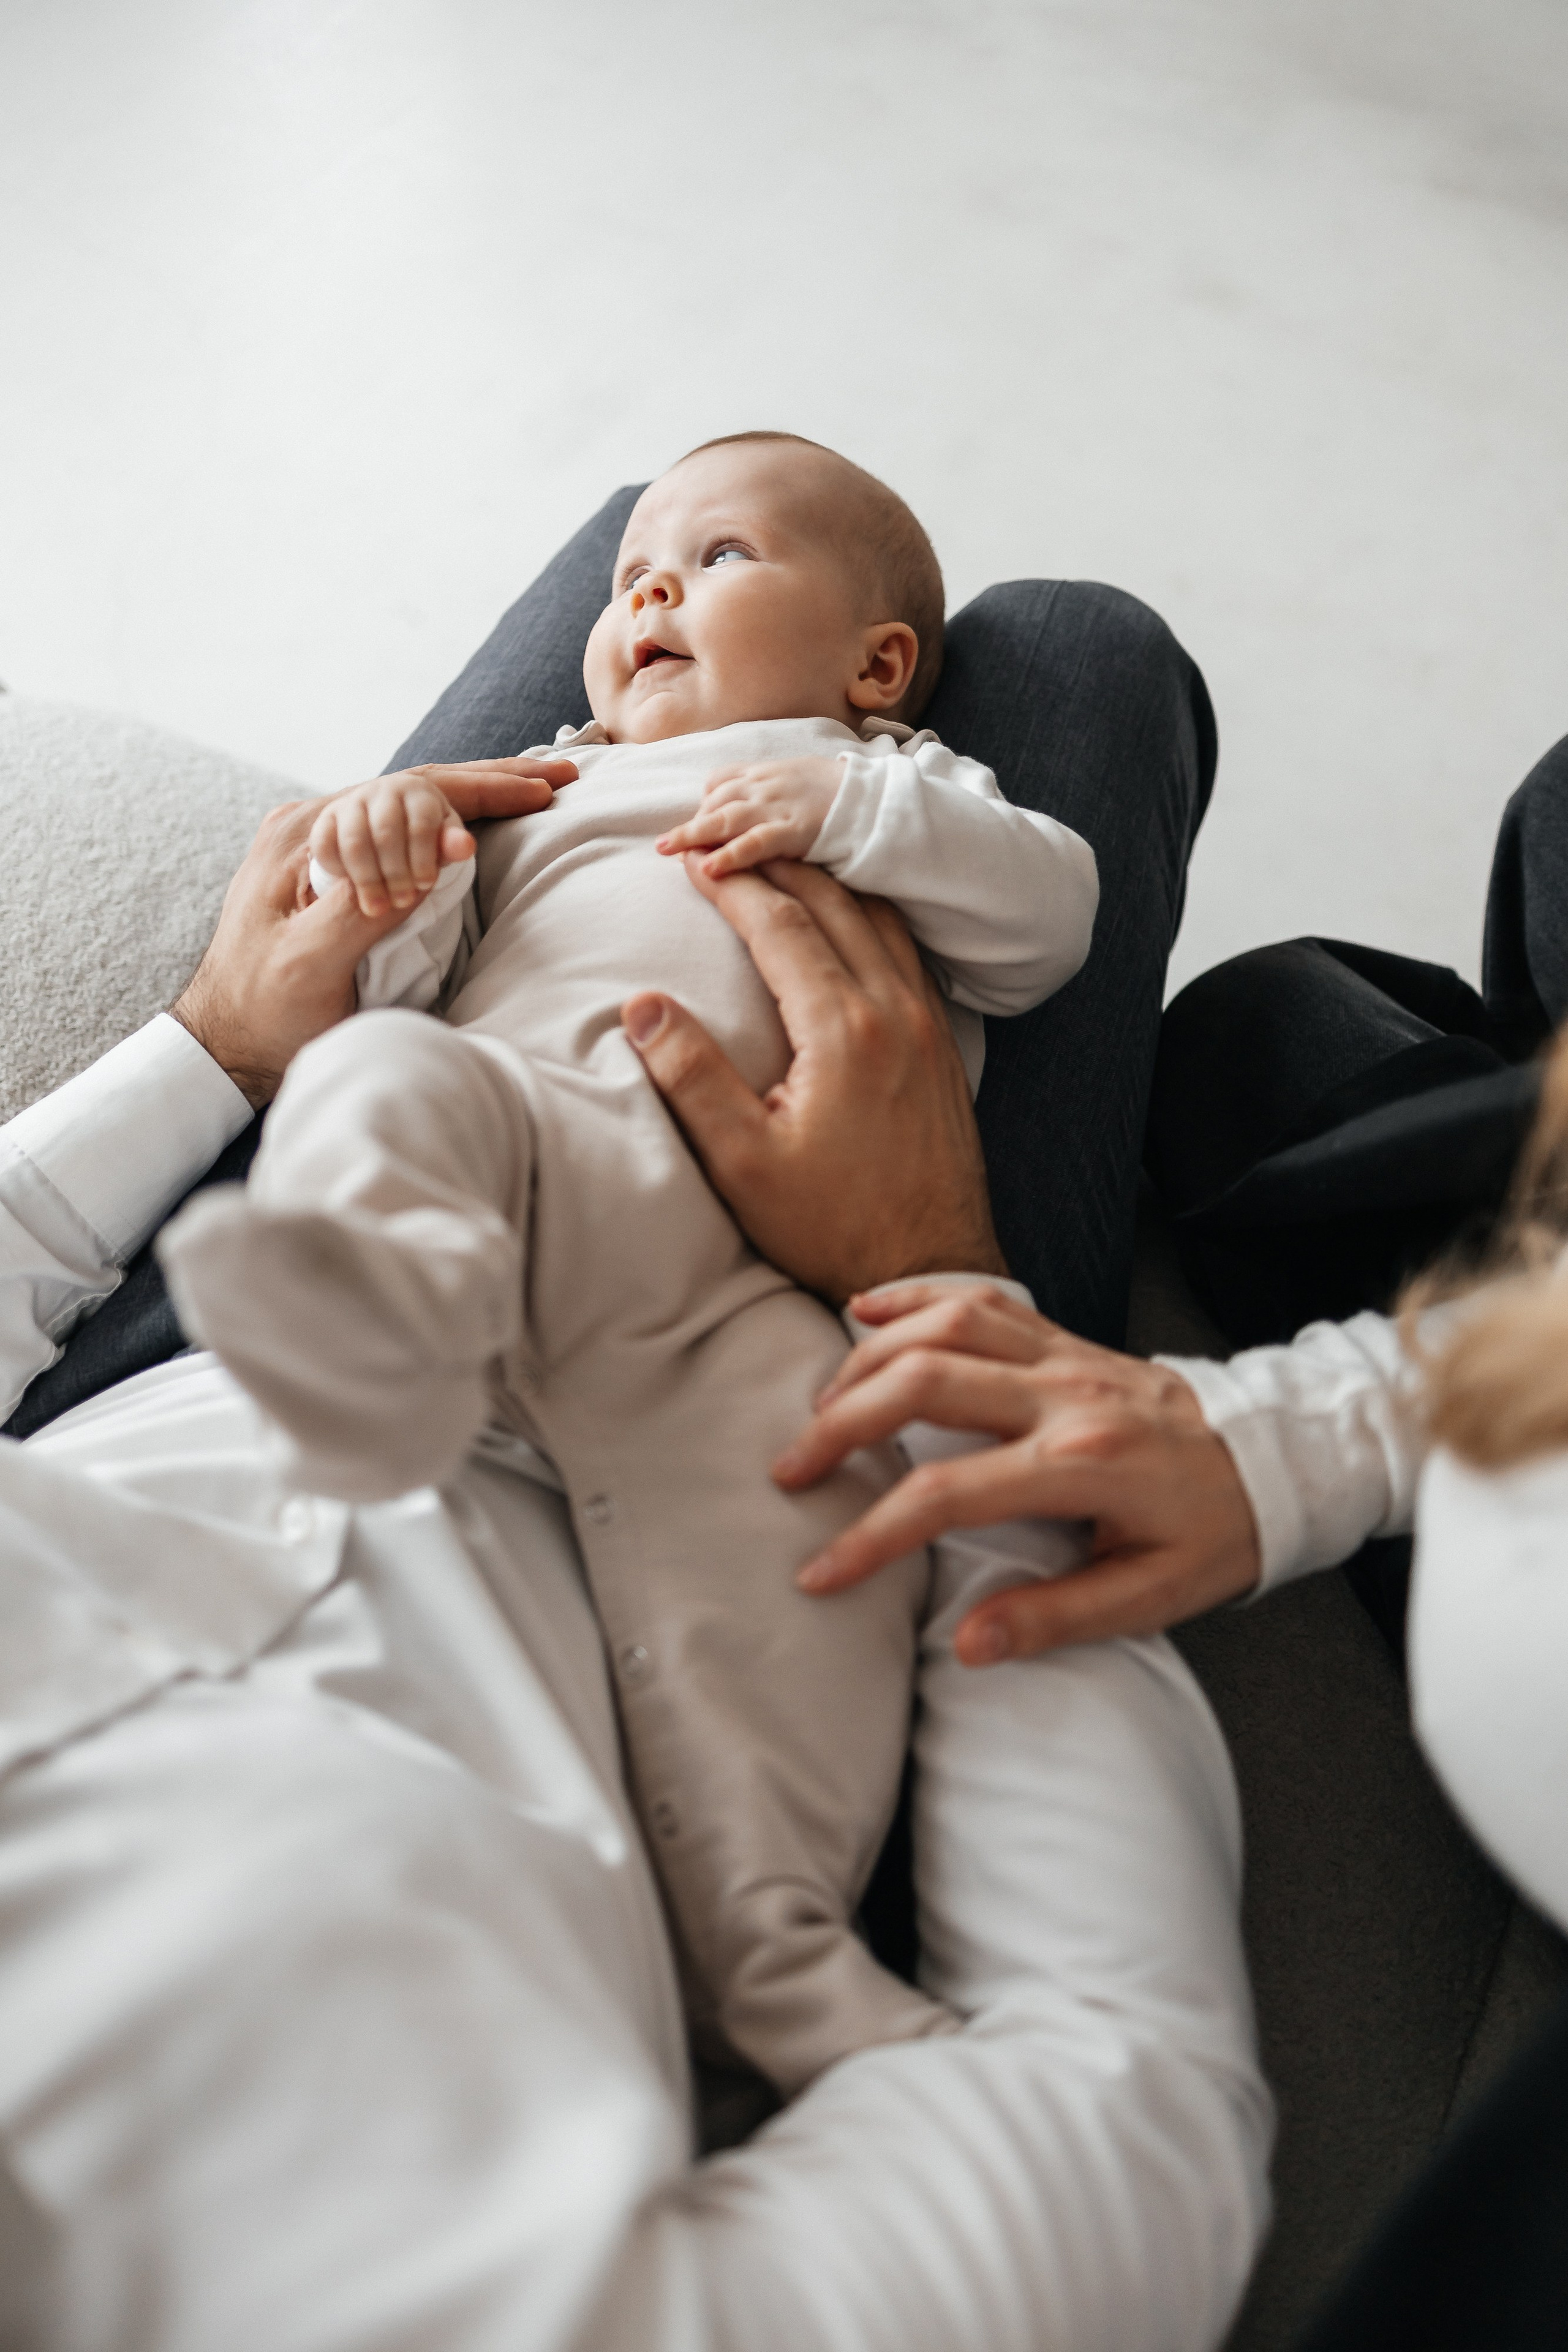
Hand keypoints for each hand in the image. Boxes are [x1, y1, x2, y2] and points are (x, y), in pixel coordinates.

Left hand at [170, 763, 573, 1106]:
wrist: (226, 1044)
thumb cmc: (262, 1011)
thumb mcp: (307, 963)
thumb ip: (363, 907)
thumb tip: (438, 858)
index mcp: (305, 836)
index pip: (406, 792)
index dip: (477, 797)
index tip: (538, 802)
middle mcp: (313, 827)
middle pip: (414, 786)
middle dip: (491, 780)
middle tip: (559, 776)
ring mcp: (323, 846)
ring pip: (410, 802)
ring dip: (476, 794)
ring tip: (535, 786)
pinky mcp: (333, 873)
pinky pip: (399, 829)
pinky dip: (450, 819)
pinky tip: (482, 818)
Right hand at [623, 858, 1005, 1302]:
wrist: (930, 1267)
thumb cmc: (831, 1226)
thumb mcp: (742, 1163)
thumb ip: (692, 1078)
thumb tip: (642, 1005)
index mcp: (842, 1029)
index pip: (779, 923)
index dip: (729, 884)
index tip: (689, 858)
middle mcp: (894, 1010)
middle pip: (832, 901)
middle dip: (774, 860)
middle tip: (725, 839)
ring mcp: (927, 1023)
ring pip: (877, 917)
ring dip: (825, 878)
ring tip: (779, 856)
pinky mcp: (942, 1043)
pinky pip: (905, 949)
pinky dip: (868, 912)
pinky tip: (846, 913)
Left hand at [655, 757, 841, 877]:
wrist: (877, 796)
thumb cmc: (840, 792)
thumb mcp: (799, 780)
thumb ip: (772, 792)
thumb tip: (749, 809)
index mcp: (767, 772)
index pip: (721, 782)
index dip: (706, 804)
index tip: (699, 825)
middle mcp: (766, 785)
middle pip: (716, 800)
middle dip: (690, 824)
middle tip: (663, 845)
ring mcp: (778, 806)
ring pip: (726, 818)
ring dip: (693, 835)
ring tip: (667, 850)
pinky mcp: (794, 829)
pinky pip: (755, 843)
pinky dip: (731, 855)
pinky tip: (710, 869)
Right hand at [771, 1279, 1260, 1662]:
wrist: (1280, 1456)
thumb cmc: (1218, 1531)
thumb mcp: (1156, 1595)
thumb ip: (1059, 1617)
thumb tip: (970, 1643)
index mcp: (1083, 1465)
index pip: (947, 1495)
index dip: (872, 1536)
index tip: (820, 1573)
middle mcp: (1066, 1395)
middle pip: (925, 1384)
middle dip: (841, 1424)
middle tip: (791, 1469)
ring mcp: (1066, 1355)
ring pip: (945, 1325)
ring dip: (868, 1357)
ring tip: (820, 1405)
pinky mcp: (1066, 1336)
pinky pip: (982, 1297)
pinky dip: (918, 1295)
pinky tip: (866, 1309)